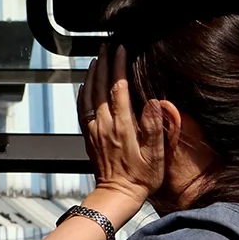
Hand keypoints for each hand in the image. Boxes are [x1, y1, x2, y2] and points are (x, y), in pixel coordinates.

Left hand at [78, 43, 164, 212]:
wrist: (117, 194)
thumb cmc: (141, 177)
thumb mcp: (155, 154)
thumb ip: (154, 127)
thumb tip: (155, 102)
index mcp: (122, 126)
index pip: (118, 89)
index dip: (119, 67)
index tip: (121, 49)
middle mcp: (104, 124)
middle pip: (101, 87)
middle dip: (104, 63)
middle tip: (107, 45)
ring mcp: (94, 129)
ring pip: (88, 95)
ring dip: (92, 74)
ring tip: (97, 58)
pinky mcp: (89, 135)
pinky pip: (82, 108)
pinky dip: (83, 92)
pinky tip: (86, 84)